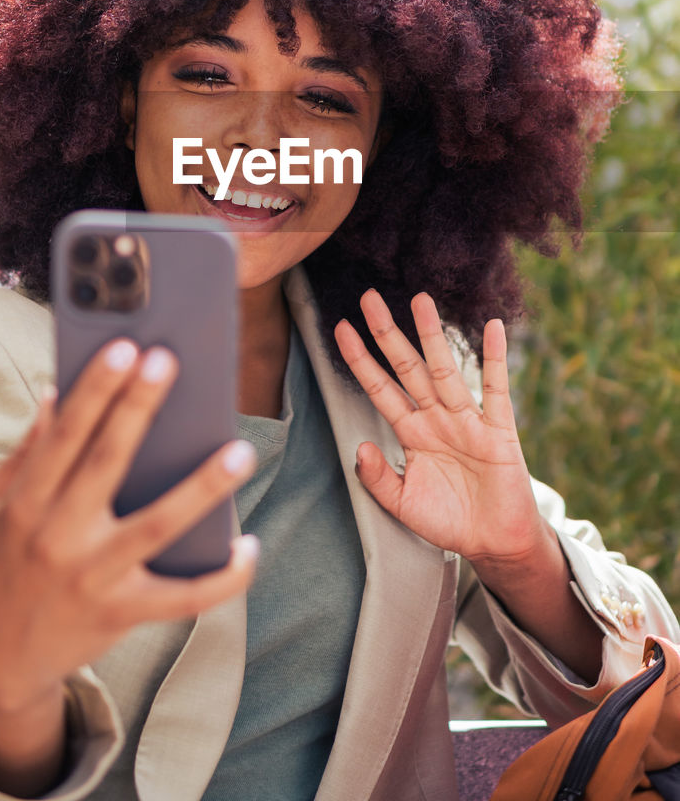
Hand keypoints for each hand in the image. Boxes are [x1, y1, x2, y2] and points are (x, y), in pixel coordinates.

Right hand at [0, 340, 257, 794]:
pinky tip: (249, 545)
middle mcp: (58, 536)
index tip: (123, 348)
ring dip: (201, 489)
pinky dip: (221, 577)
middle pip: (107, 462)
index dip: (94, 390)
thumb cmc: (1, 561)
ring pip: (157, 526)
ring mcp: (94, 576)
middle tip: (169, 361)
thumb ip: (27, 450)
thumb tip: (58, 390)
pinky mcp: (123, 612)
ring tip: (240, 450)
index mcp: (26, 501)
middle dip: (138, 408)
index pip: (65, 435)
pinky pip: (182, 598)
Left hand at [334, 291, 544, 565]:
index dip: (360, 360)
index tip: (341, 328)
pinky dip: (496, 358)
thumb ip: (378, 478)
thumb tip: (359, 445)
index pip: (380, 388)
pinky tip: (492, 327)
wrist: (494, 543)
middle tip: (369, 297)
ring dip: (432, 334)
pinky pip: (497, 388)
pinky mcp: (498, 430)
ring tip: (420, 300)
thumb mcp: (403, 504)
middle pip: (407, 367)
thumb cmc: (449, 520)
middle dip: (388, 333)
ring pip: (445, 369)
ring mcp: (467, 420)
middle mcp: (436, 418)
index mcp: (412, 433)